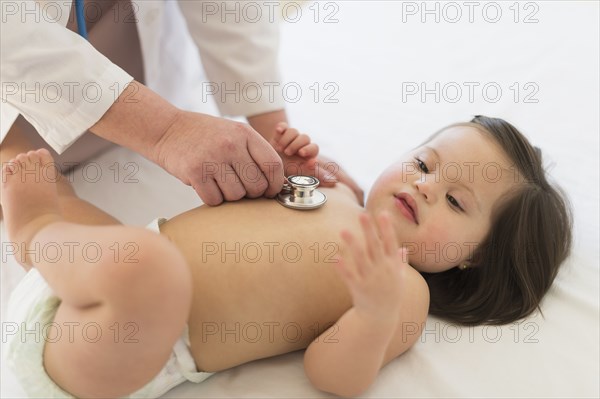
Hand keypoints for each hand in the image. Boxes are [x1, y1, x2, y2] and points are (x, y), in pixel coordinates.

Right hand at [154, 111, 284, 205]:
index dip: (275, 184)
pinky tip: (206, 184)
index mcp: (245, 134)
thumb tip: (276, 185)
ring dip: (229, 196)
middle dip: (250, 193)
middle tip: (239, 186)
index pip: (273, 165)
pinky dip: (212, 198)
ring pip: (236, 196)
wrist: (167, 129)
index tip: (270, 191)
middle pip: (256, 186)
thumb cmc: (206, 137)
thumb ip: (254, 153)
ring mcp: (212, 158)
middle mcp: (230, 144)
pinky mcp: (194, 172)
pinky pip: (214, 200)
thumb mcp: (234, 134)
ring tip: (219, 181)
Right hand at [271, 123, 363, 204]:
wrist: (269, 168)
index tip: (301, 154)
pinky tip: (278, 131)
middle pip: (305, 137)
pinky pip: (283, 125)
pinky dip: (281, 127)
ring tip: (279, 149)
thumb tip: (334, 181)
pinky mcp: (280, 133)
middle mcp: (301, 144)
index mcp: (308, 154)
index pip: (314, 147)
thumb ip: (316, 175)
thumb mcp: (301, 175)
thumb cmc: (287, 172)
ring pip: (294, 131)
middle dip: (296, 144)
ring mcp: (291, 138)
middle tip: (288, 153)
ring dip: (287, 140)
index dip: (309, 149)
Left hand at [334, 212, 407, 322]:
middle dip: (369, 230)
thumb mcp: (399, 279)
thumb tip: (404, 249)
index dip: (386, 228)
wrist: (381, 319)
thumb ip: (400, 263)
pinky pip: (349, 275)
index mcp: (393, 266)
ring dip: (352, 244)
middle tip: (362, 215)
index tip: (382, 213)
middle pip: (375, 246)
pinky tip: (335, 257)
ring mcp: (370, 279)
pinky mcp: (358, 288)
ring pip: (360, 258)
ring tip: (343, 230)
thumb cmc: (391, 296)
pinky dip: (343, 267)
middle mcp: (383, 271)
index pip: (391, 243)